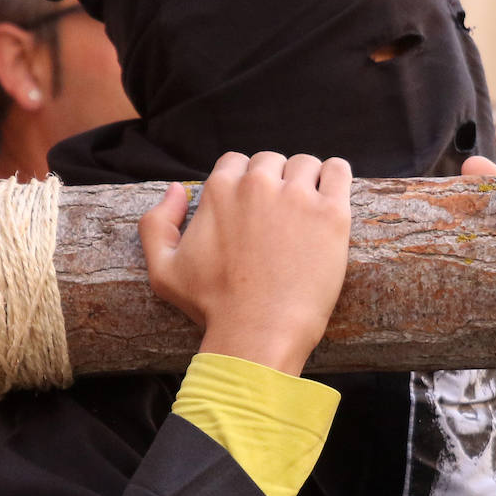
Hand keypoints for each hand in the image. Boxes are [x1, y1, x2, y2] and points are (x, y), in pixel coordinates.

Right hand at [139, 152, 352, 374]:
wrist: (258, 334)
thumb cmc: (212, 308)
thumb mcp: (163, 271)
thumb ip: (157, 224)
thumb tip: (176, 188)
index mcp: (219, 190)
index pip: (237, 162)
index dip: (244, 183)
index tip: (254, 210)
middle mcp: (257, 184)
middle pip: (271, 161)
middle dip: (275, 182)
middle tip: (281, 218)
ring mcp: (297, 197)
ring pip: (306, 164)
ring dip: (306, 181)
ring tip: (307, 213)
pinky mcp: (331, 214)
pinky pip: (339, 171)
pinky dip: (335, 177)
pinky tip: (331, 199)